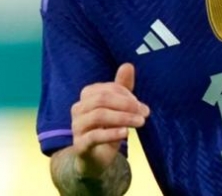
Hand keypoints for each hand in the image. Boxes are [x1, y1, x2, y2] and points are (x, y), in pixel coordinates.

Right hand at [70, 63, 149, 177]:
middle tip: (145, 112)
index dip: (126, 95)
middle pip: (102, 99)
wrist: (96, 157)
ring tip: (140, 122)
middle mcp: (78, 109)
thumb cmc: (107, 127)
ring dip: (123, 118)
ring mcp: (77, 127)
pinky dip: (111, 133)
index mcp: (87, 95)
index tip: (141, 105)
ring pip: (99, 116)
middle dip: (127, 104)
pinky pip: (94, 136)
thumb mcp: (118, 107)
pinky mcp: (80, 144)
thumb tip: (128, 65)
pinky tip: (126, 133)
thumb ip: (122, 87)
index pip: (108, 89)